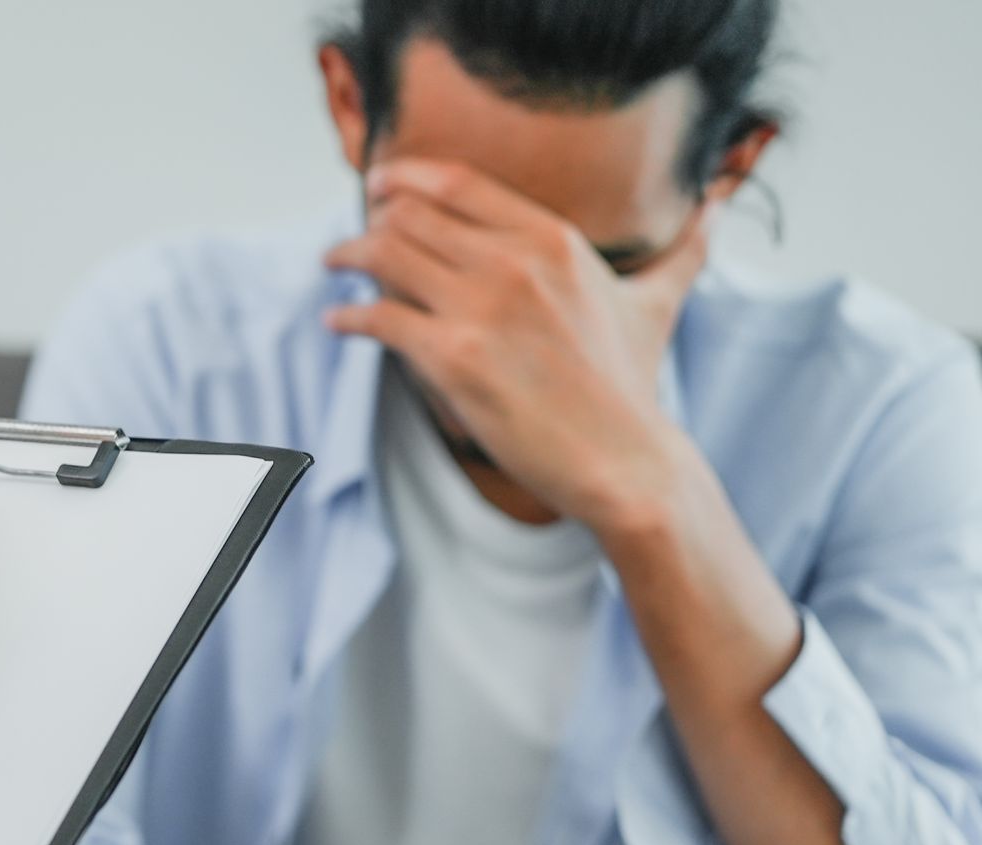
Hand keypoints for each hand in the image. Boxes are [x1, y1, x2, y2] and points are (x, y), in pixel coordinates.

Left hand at [324, 158, 711, 536]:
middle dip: (372, 223)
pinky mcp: (453, 359)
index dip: (409, 178)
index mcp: (555, 240)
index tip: (381, 183)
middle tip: (352, 241)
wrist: (623, 460)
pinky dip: (350, 316)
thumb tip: (716, 211)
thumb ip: (681, 251)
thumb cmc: (632, 388)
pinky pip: (380, 317)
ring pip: (387, 257)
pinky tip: (339, 321)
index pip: (461, 184)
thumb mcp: (657, 302)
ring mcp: (483, 309)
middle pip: (413, 217)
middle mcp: (516, 263)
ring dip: (349, 258)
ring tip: (335, 267)